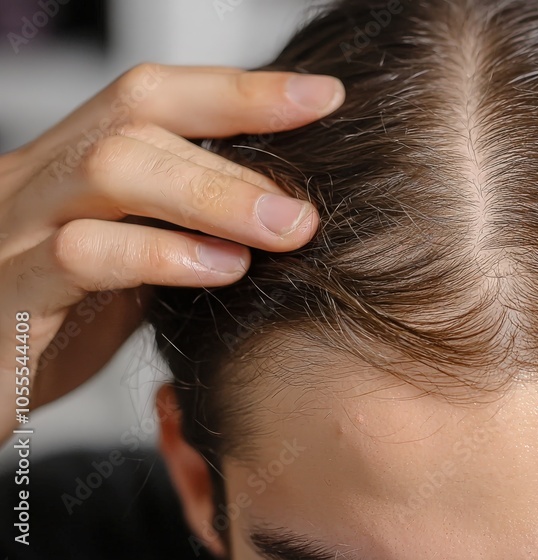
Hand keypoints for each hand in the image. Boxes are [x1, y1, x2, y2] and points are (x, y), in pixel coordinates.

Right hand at [0, 64, 343, 432]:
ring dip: (212, 195)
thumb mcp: (129, 267)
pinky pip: (79, 255)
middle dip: (236, 148)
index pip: (153, 97)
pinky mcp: (9, 297)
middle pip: (135, 121)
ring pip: (108, 171)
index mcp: (68, 168)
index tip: (320, 96)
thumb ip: (181, 230)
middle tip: (308, 202)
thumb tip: (282, 208)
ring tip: (283, 229)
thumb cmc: (54, 330)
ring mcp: (13, 234)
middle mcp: (35, 185)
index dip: (239, 90)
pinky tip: (220, 269)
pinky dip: (161, 255)